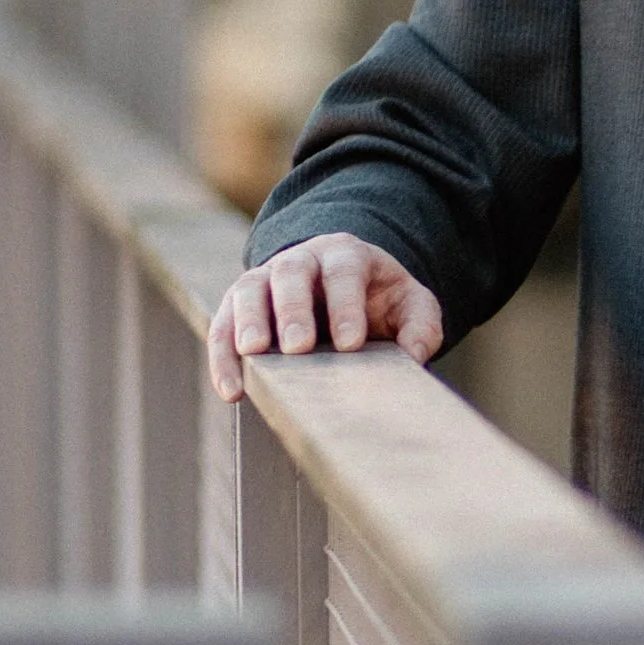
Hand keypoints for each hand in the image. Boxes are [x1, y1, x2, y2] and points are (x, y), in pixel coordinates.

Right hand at [206, 233, 444, 402]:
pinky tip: (231, 389)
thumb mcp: (410, 305)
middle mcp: (300, 260)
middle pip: (290, 274)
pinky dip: (223, 355)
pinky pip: (224, 324)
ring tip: (253, 356)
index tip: (350, 344)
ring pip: (248, 291)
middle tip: (298, 347)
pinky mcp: (240, 306)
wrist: (345, 288)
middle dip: (293, 309)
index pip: (343, 272)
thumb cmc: (379, 300)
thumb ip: (421, 325)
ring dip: (248, 323)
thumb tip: (416, 355)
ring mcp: (265, 279)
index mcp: (345, 255)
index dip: (345, 305)